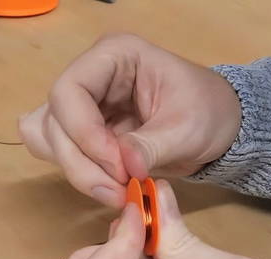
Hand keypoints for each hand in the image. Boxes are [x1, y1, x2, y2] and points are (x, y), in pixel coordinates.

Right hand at [19, 34, 241, 207]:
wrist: (220, 127)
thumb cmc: (209, 112)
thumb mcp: (189, 129)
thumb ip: (153, 146)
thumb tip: (124, 166)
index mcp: (115, 56)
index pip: (70, 91)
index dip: (84, 134)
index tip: (118, 167)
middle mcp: (91, 76)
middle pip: (54, 121)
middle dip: (82, 162)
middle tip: (119, 191)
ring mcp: (84, 105)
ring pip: (51, 140)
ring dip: (78, 171)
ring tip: (116, 190)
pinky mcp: (85, 132)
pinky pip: (59, 152)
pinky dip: (77, 171)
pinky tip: (106, 184)